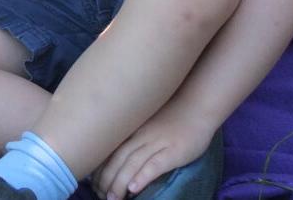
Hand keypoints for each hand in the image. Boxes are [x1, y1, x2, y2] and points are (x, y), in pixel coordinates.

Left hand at [92, 103, 218, 198]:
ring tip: (112, 199)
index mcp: (133, 129)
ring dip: (119, 183)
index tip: (94, 184)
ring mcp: (157, 142)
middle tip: (101, 196)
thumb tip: (119, 156)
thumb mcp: (147, 123)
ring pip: (132, 164)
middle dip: (106, 180)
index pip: (110, 151)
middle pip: (117, 159)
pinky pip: (155, 164)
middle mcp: (141, 135)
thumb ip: (135, 136)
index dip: (100, 169)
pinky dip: (143, 176)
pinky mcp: (173, 151)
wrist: (198, 103)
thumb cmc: (173, 115)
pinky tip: (134, 188)